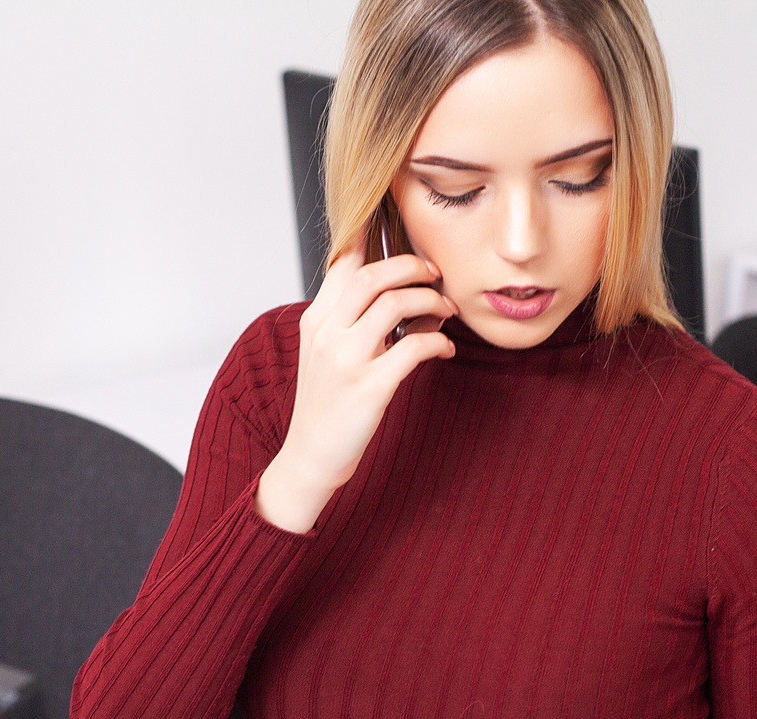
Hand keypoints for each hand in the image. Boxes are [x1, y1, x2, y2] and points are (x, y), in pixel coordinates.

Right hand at [255, 246, 457, 532]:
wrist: (310, 458)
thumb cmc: (327, 405)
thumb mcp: (326, 353)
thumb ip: (349, 319)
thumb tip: (394, 288)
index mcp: (315, 320)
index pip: (342, 262)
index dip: (371, 235)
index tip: (396, 221)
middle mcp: (326, 334)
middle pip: (372, 276)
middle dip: (411, 267)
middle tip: (435, 275)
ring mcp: (345, 361)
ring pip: (394, 305)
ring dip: (430, 303)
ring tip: (446, 312)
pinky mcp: (369, 388)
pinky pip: (413, 348)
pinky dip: (437, 343)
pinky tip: (445, 350)